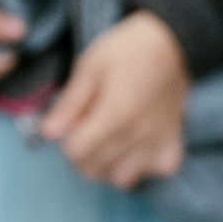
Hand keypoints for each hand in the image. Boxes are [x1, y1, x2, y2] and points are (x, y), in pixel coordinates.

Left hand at [37, 11, 188, 188]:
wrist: (172, 43)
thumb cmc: (126, 50)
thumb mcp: (89, 66)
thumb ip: (69, 103)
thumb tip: (48, 133)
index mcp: (115, 115)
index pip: (76, 153)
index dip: (66, 141)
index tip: (73, 124)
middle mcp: (138, 136)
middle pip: (94, 170)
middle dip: (82, 153)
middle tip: (89, 127)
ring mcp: (159, 144)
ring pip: (121, 178)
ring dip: (109, 163)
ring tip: (111, 136)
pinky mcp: (174, 146)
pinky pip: (153, 172)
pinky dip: (141, 164)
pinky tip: (136, 142)